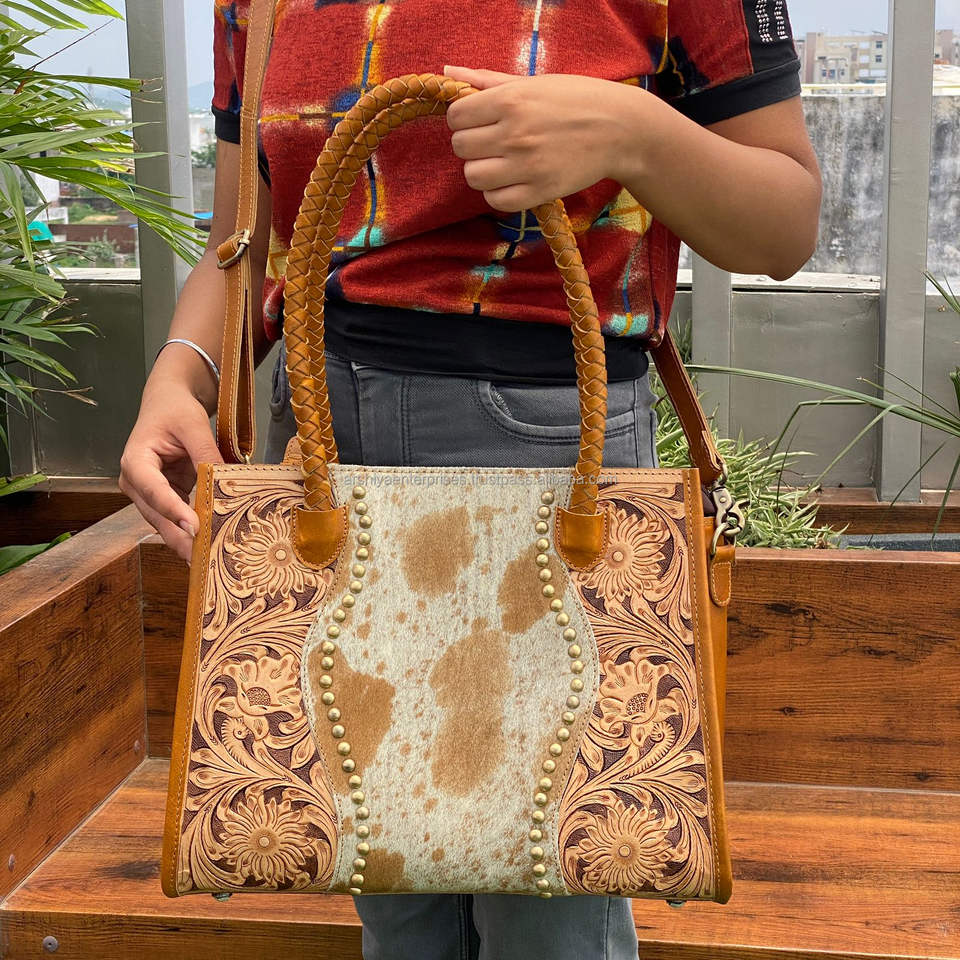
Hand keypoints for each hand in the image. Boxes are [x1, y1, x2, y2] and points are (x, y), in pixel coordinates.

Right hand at [119, 375, 222, 562]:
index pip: (153, 491)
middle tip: (203, 557)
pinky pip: (178, 518)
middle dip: (180, 537)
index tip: (194, 528)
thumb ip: (206, 452)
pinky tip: (211, 543)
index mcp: (135, 461)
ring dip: (186, 540)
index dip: (174, 510)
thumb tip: (225, 480)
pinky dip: (193, 530)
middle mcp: (136, 483)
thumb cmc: (175, 410)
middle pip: (157, 515)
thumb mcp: (193, 424)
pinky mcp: (165, 498)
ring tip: (209, 558)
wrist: (168, 403)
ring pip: (166, 523)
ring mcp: (149, 494)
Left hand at [442, 64, 632, 211]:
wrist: (620, 129)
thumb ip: (487, 80)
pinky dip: (498, 193)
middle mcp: (515, 133)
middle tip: (492, 143)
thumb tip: (448, 71)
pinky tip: (512, 181)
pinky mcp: (539, 191)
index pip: (456, 117)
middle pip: (461, 148)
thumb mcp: (533, 82)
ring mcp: (526, 165)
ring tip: (501, 163)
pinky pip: (496, 200)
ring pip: (473, 176)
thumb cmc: (575, 100)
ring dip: (482, 171)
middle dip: (472, 145)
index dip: (463, 120)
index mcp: (511, 100)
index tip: (479, 122)